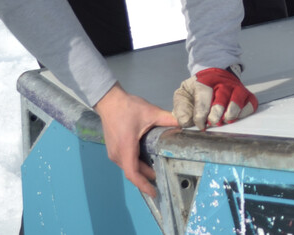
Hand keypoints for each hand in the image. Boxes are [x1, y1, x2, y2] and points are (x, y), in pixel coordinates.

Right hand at [94, 83, 176, 198]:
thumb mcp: (151, 112)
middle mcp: (117, 154)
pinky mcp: (113, 149)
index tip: (155, 193)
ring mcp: (113, 153)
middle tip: (164, 179)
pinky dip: (137, 164)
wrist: (109, 101)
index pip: (133, 173)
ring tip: (158, 170)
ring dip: (142, 171)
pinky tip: (148, 161)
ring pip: (129, 167)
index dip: (144, 185)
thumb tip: (184, 125)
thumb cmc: (128, 107)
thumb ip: (168, 120)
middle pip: (134, 172)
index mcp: (125, 148)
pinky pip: (126, 161)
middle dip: (147, 178)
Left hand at [172, 67, 256, 129]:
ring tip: (224, 121)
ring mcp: (237, 88)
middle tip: (212, 123)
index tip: (200, 124)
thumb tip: (186, 123)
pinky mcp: (247, 95)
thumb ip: (181, 108)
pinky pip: (250, 105)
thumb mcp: (184, 94)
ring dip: (230, 115)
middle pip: (221, 99)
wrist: (215, 76)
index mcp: (204, 81)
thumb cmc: (198, 89)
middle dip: (215, 115)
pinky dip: (243, 114)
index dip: (201, 114)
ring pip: (236, 102)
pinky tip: (234, 118)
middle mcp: (223, 83)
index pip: (203, 98)